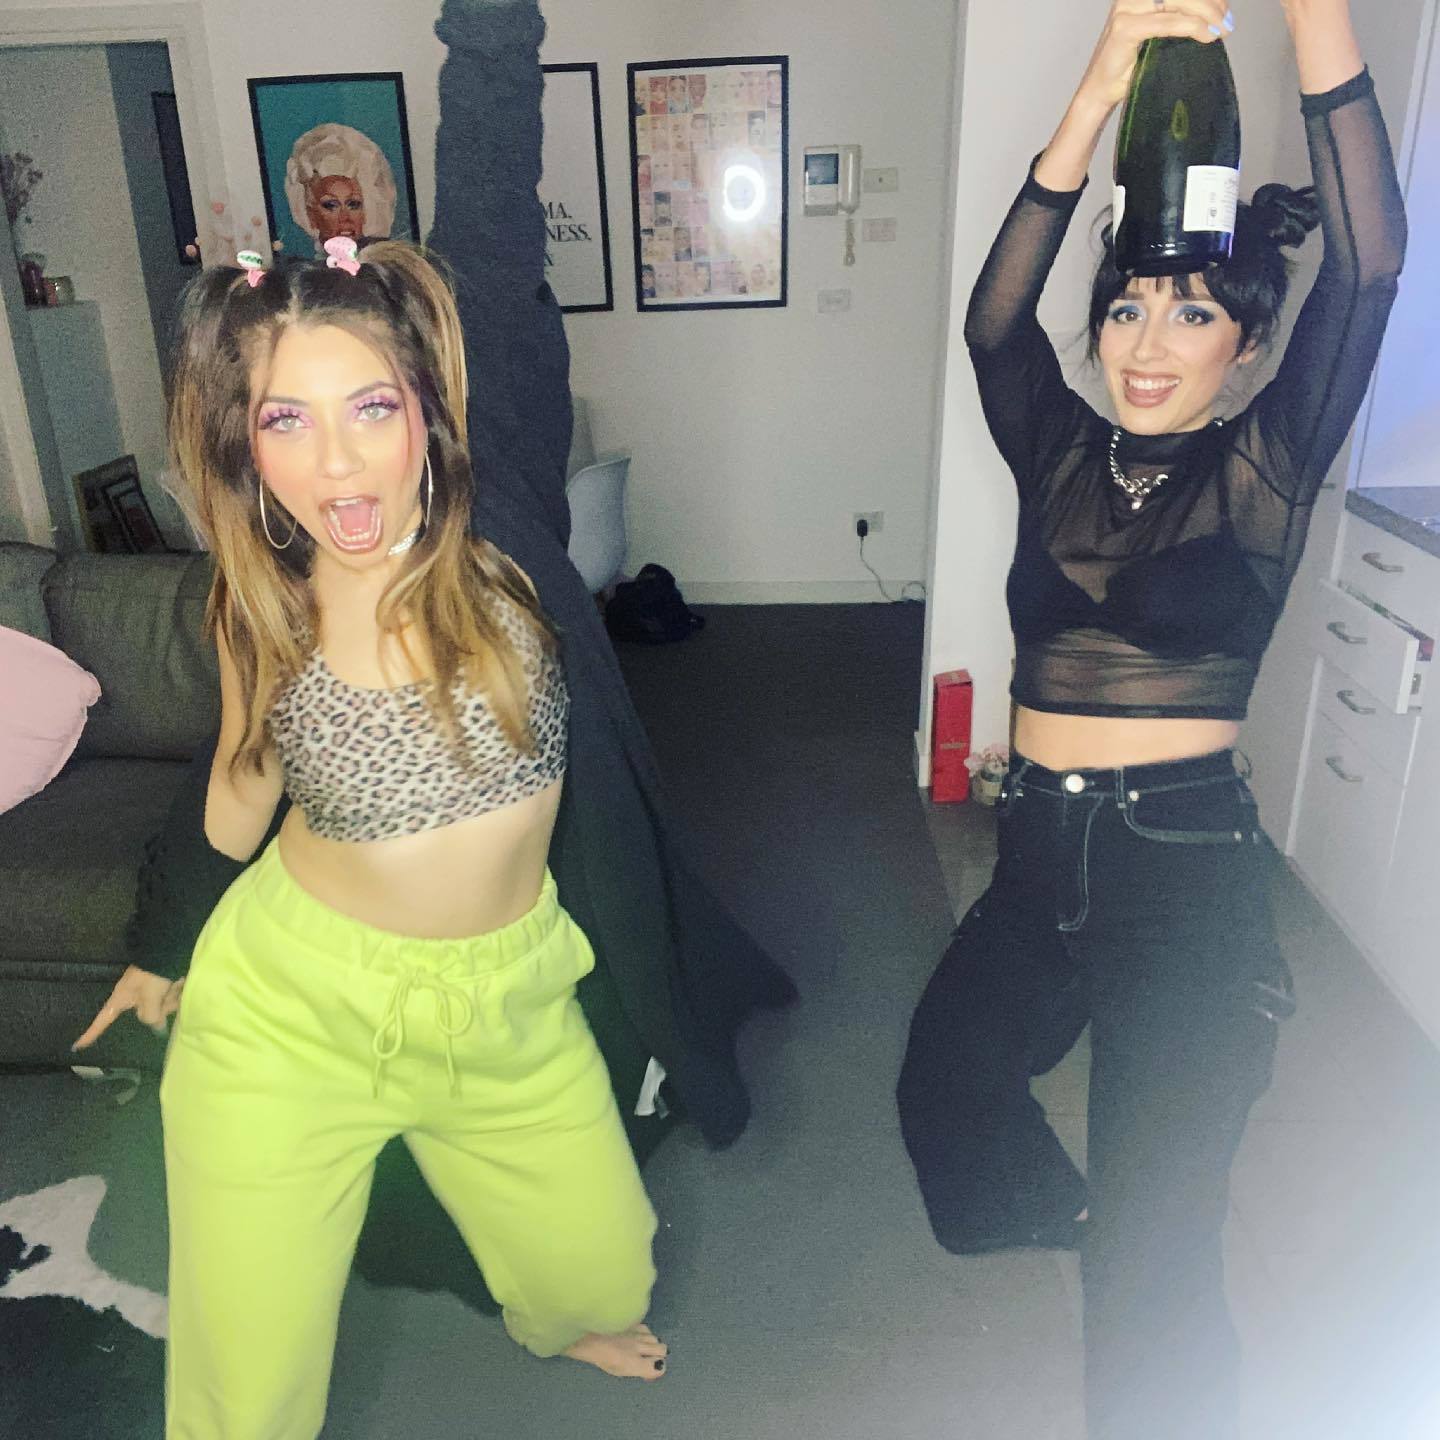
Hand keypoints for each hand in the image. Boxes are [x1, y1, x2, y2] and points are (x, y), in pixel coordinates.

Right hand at [73, 965, 184, 1050]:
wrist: (168, 949)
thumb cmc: (152, 973)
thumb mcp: (148, 996)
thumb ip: (149, 1015)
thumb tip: (156, 1026)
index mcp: (122, 998)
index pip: (103, 1019)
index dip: (91, 1033)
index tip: (77, 1046)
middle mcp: (134, 997)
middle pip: (147, 1015)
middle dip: (160, 1007)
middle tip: (167, 992)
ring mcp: (148, 993)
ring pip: (162, 1007)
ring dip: (172, 997)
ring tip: (174, 984)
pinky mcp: (162, 987)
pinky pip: (171, 997)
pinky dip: (178, 992)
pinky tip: (181, 982)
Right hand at [1077, 0, 1234, 111]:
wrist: (1099, 93)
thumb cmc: (1128, 68)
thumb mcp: (1158, 36)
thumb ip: (1178, 20)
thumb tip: (1216, 12)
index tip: (1225, 9)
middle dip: (1210, 4)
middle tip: (1227, 21)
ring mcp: (1126, 10)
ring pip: (1178, 2)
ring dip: (1206, 14)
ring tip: (1221, 29)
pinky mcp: (1124, 28)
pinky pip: (1167, 23)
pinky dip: (1191, 27)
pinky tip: (1207, 35)